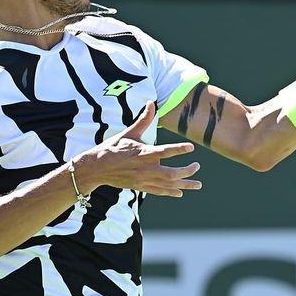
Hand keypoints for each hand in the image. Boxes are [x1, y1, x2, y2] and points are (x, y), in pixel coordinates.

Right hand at [74, 101, 201, 196]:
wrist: (97, 168)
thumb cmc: (113, 148)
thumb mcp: (129, 132)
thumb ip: (143, 120)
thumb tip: (151, 103)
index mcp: (143, 153)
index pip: (164, 151)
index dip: (179, 149)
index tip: (192, 147)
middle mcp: (145, 169)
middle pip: (171, 173)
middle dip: (187, 171)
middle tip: (197, 166)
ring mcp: (143, 180)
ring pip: (168, 185)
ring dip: (185, 184)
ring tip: (198, 184)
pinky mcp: (140, 187)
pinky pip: (159, 191)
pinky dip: (171, 192)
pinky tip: (181, 192)